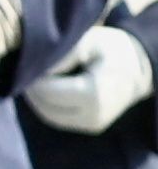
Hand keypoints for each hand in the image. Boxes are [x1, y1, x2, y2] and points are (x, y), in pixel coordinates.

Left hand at [23, 23, 157, 132]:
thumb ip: (64, 53)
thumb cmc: (112, 50)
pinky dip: (48, 106)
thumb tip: (39, 68)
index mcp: (95, 93)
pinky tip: (48, 90)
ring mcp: (94, 123)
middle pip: (45, 106)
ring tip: (36, 79)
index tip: (33, 63)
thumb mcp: (90, 41)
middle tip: (29, 71)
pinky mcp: (92, 127)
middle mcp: (94, 114)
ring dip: (37, 100)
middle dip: (32, 89)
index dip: (34, 78)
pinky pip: (60, 119)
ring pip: (49, 116)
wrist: (138, 69)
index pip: (48, 92)